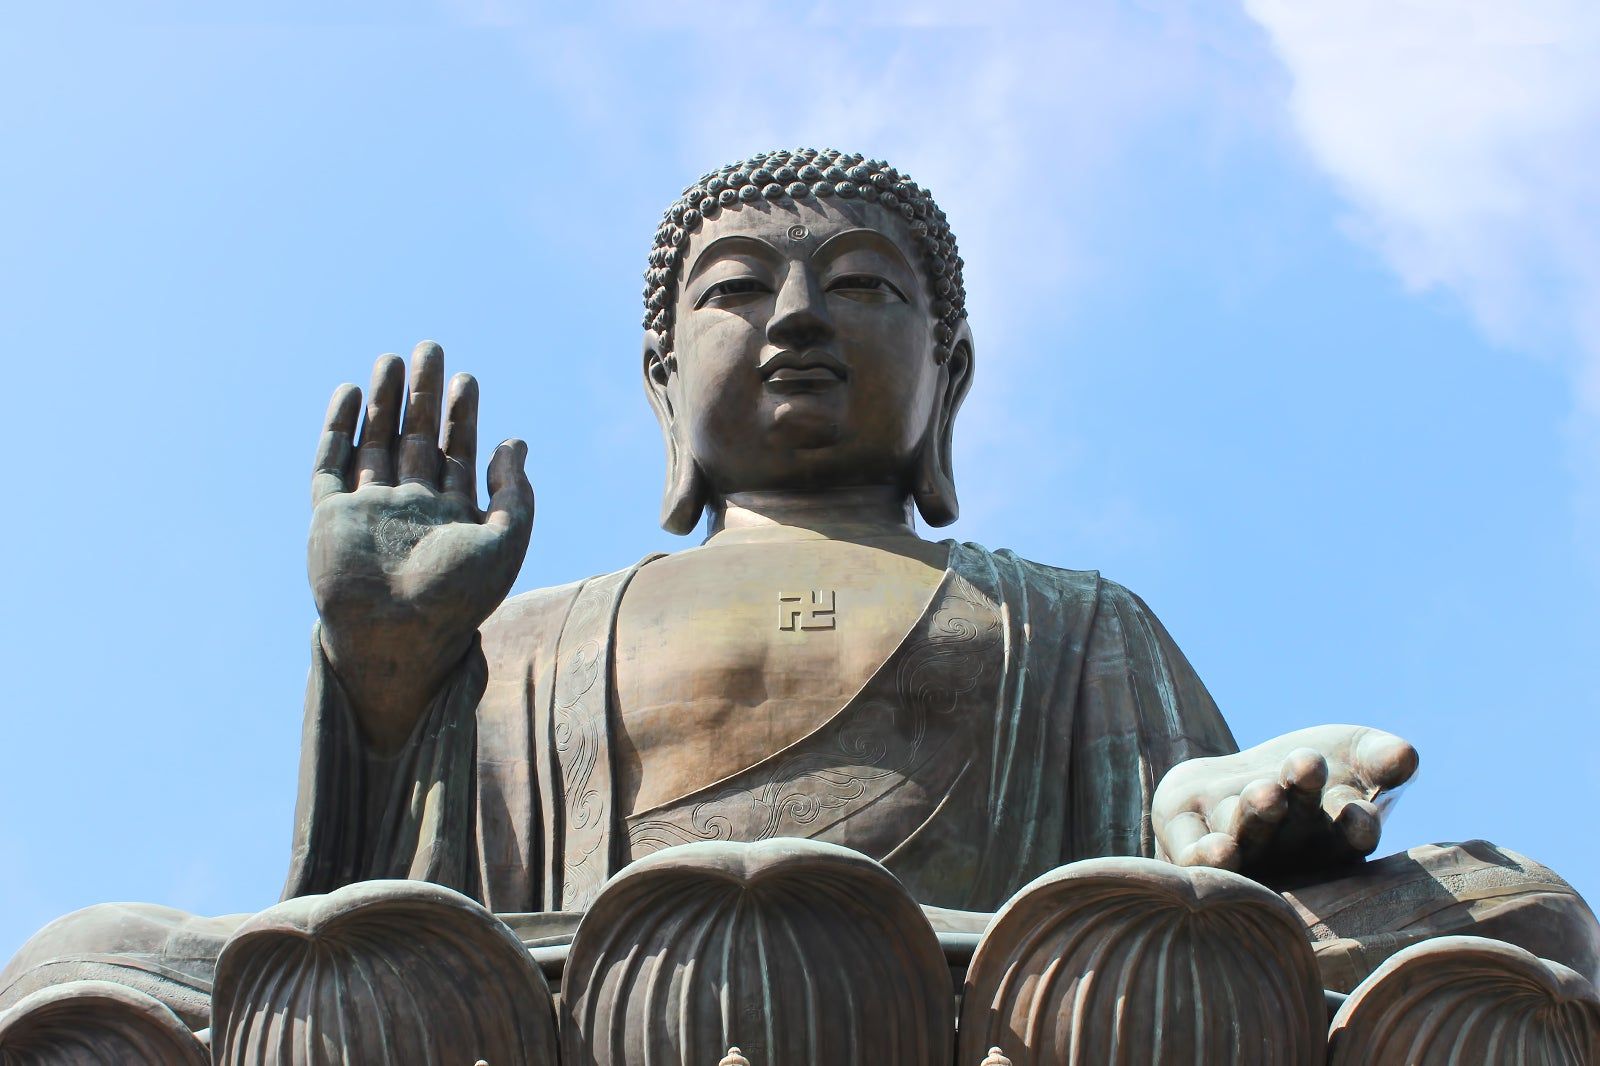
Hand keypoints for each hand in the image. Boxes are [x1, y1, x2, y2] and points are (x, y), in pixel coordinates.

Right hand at [307, 342, 532, 750]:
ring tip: (392, 358)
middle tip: (430, 348)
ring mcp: (368, 512)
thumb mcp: (506, 542)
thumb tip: (516, 442)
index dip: (462, 416)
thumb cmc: (457, 598)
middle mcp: (409, 510)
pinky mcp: (331, 517)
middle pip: (416, 440)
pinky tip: (350, 392)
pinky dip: (339, 429)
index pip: (457, 455)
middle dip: (423, 396)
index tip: (468, 379)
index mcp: (451, 518)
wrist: (397, 635)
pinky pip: (331, 465)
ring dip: (384, 402)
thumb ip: (515, 493)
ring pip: (375, 443)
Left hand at [1151, 724, 1418, 880]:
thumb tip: (1406, 756)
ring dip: (1257, 816)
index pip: (1353, 834)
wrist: (1236, 779)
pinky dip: (1205, 854)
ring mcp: (1240, 850)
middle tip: (1305, 767)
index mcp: (1335, 837)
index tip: (1360, 813)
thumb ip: (1380, 756)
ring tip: (1266, 793)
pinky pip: (1196, 853)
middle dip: (1301, 799)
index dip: (1357, 825)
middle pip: (1296, 828)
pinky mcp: (1189, 842)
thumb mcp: (1352, 753)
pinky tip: (1214, 850)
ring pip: (1248, 836)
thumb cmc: (1309, 771)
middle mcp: (1289, 852)